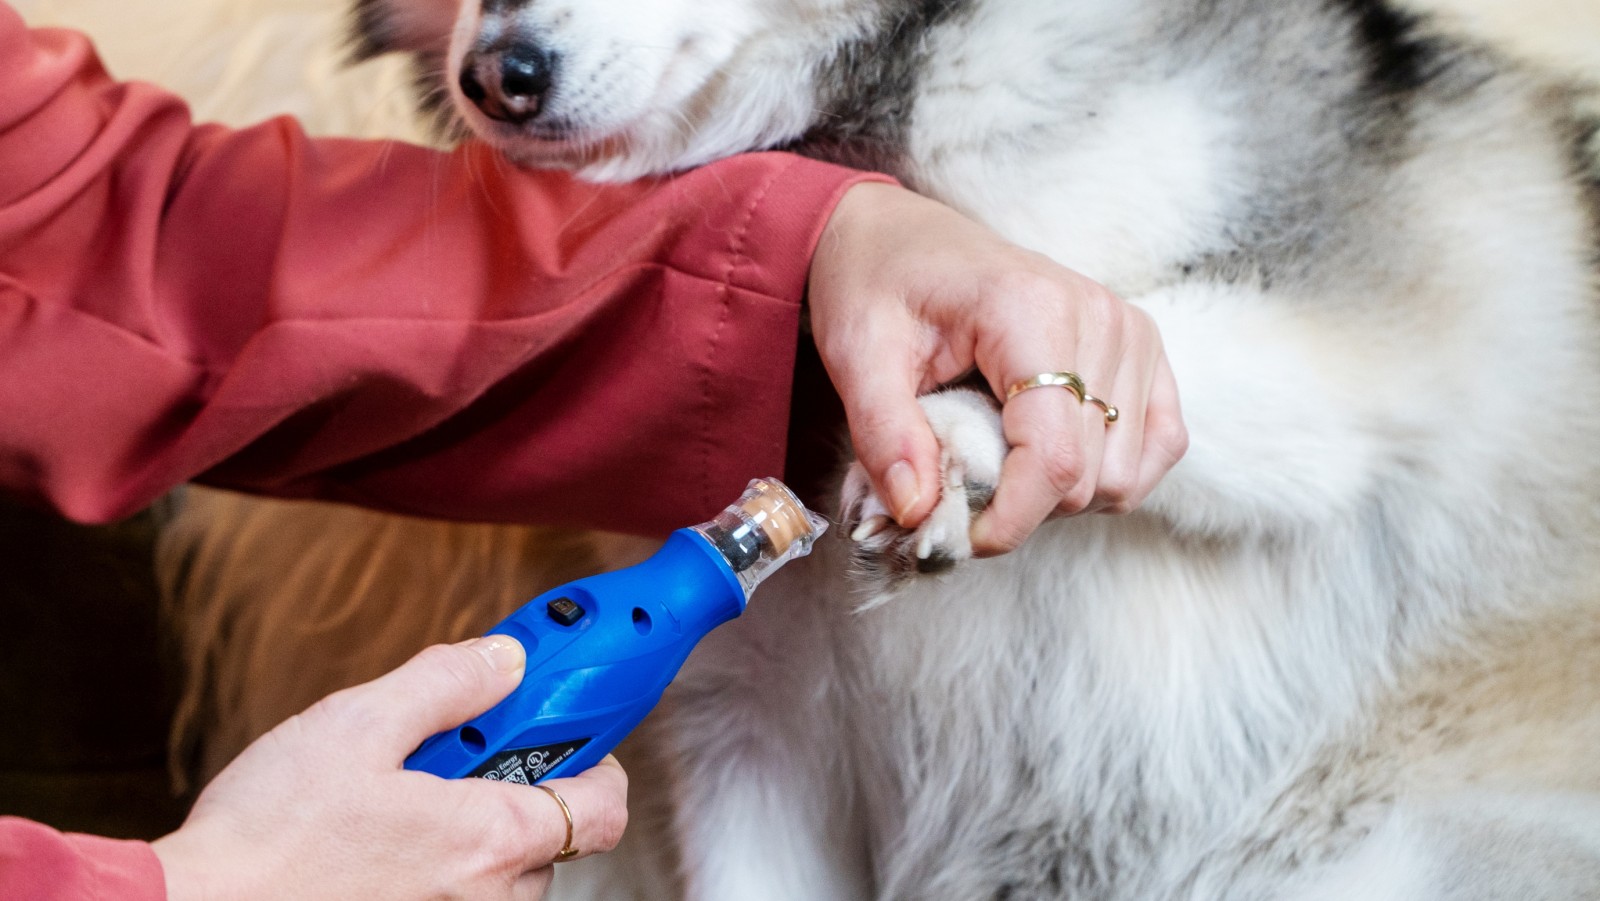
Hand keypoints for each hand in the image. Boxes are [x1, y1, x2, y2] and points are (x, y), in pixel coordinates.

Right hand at [152, 637, 627, 900]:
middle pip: (553, 834)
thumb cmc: (268, 837)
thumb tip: (507, 658)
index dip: (595, 754)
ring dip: (474, 827)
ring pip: (503, 870)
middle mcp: (487, 897)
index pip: (604, 806)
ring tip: (402, 795)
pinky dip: (439, 863)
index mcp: (488, 839)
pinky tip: (382, 838)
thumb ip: (446, 683)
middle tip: (455, 749)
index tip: (563, 721)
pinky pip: (459, 894)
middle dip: (517, 784)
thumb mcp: (356, 724)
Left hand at [808, 182, 1187, 554]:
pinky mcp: (1143, 349)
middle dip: (1019, 506)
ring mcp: (1131, 332)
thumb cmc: (876, 284)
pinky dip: (1103, 474)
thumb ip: (885, 436)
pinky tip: (1045, 456)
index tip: (952, 533)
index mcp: (1031, 310)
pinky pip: (1158, 447)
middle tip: (956, 483)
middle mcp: (1100, 317)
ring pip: (1123, 476)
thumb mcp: (857, 354)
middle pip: (1089, 478)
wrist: (898, 236)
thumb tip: (920, 514)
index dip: (1007, 520)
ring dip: (1058, 495)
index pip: (1054, 457)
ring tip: (996, 457)